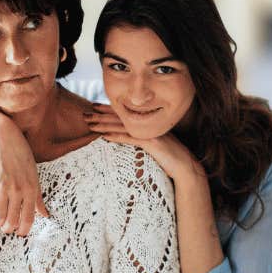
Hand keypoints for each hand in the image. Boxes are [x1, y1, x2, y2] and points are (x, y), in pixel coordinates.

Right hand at [0, 121, 48, 235]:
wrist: (4, 139)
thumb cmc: (21, 156)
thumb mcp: (34, 176)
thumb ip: (38, 198)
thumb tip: (45, 214)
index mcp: (31, 189)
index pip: (29, 217)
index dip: (24, 229)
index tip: (21, 234)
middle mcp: (18, 190)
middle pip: (13, 220)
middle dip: (9, 228)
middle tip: (7, 229)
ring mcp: (3, 187)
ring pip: (0, 216)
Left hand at [85, 104, 204, 186]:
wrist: (186, 167)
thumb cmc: (170, 159)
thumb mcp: (154, 146)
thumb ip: (142, 139)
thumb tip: (127, 138)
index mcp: (147, 122)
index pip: (125, 113)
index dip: (108, 109)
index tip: (94, 106)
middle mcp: (148, 124)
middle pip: (120, 117)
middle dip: (101, 115)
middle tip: (85, 113)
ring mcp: (150, 132)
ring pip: (122, 126)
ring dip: (104, 125)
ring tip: (89, 124)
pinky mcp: (152, 142)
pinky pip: (130, 138)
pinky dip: (116, 136)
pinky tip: (104, 136)